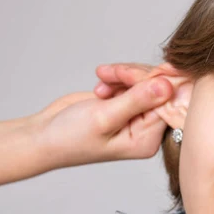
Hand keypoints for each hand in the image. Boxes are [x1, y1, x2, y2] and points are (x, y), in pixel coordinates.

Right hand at [34, 76, 173, 168]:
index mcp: (148, 140)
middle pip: (159, 91)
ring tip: (102, 80)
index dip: (155, 84)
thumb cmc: (71, 136)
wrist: (45, 135)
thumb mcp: (105, 118)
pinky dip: (117, 77)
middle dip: (136, 76)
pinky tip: (101, 85)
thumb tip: (168, 85)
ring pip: (146, 81)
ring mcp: (138, 115)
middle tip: (112, 73)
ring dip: (124, 75)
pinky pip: (134, 80)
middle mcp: (147, 129)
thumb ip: (137, 101)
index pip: (166, 106)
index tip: (133, 74)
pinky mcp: (127, 102)